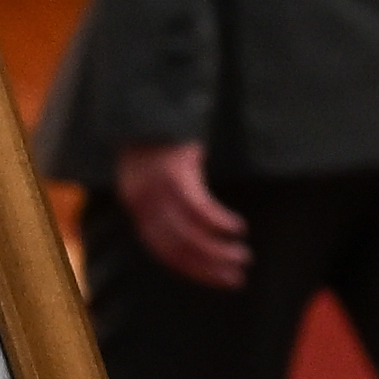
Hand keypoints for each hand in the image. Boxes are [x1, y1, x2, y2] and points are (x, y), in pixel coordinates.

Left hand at [105, 138, 249, 291]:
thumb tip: (197, 239)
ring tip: (242, 256)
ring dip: (217, 249)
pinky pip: (198, 206)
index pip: (163, 251)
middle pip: (175, 246)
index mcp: (136, 204)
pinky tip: (237, 228)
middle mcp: (141, 198)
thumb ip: (167, 205)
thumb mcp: (156, 176)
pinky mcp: (174, 169)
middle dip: (208, 266)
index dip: (193, 270)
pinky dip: (219, 222)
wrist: (151, 98)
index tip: (220, 280)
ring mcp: (155, 185)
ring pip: (187, 232)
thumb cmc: (161, 139)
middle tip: (237, 277)